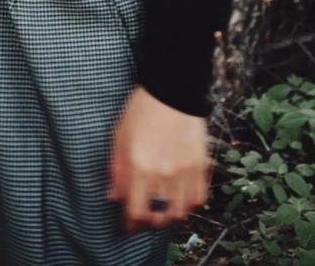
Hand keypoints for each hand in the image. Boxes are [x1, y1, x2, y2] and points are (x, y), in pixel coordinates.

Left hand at [107, 84, 211, 233]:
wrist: (172, 90)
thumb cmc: (141, 111)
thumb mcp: (119, 137)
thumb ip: (116, 170)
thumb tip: (113, 197)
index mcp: (140, 166)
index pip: (136, 212)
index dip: (130, 225)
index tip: (126, 224)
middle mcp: (163, 173)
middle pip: (158, 217)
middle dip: (148, 222)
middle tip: (142, 217)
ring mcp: (185, 171)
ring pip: (179, 213)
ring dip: (168, 217)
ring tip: (160, 210)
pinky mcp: (200, 165)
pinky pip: (197, 198)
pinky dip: (188, 205)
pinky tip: (178, 199)